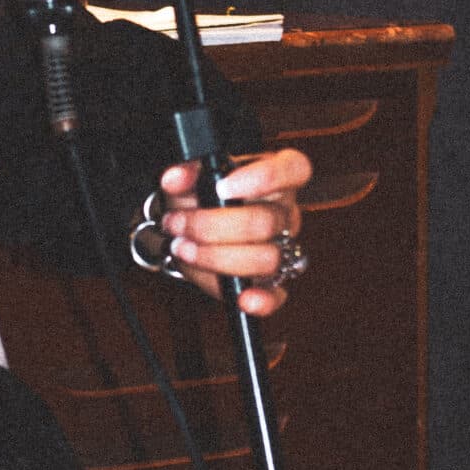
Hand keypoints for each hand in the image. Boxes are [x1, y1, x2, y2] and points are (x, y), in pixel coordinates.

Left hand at [159, 146, 310, 315]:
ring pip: (265, 258)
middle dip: (212, 226)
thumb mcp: (193, 176)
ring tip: (183, 248)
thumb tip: (175, 179)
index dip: (263, 178)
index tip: (221, 187)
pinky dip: (261, 301)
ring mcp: (281, 247)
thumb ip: (186, 173)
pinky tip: (242, 298)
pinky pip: (277, 295)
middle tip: (177, 223)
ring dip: (216, 257)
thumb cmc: (203, 193)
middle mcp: (285, 212)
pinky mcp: (270, 280)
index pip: (294, 169)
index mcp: (277, 177)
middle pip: (265, 222)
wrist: (196, 220)